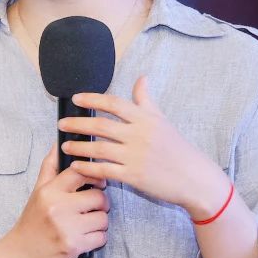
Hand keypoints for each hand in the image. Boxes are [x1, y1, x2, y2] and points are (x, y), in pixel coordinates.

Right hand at [0, 144, 108, 257]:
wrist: (19, 254)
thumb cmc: (32, 221)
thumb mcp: (38, 190)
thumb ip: (50, 166)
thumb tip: (57, 143)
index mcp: (50, 190)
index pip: (81, 171)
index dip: (94, 176)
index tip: (95, 183)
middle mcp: (58, 206)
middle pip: (99, 196)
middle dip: (99, 204)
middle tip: (90, 209)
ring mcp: (66, 226)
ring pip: (103, 218)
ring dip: (99, 223)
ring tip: (85, 225)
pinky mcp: (74, 245)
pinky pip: (101, 237)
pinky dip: (96, 239)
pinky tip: (83, 239)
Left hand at [58, 75, 230, 218]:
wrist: (195, 179)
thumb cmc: (178, 148)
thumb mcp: (162, 120)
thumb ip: (146, 100)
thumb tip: (141, 77)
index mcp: (145, 119)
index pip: (114, 103)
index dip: (92, 99)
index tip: (75, 99)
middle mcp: (139, 135)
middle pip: (101, 124)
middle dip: (77, 123)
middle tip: (61, 123)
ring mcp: (135, 156)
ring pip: (99, 148)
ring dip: (78, 146)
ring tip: (64, 144)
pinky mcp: (134, 176)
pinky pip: (104, 169)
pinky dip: (87, 167)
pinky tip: (76, 165)